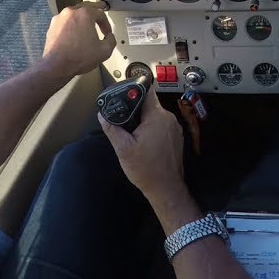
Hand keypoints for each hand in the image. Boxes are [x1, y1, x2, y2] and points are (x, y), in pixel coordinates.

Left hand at [40, 4, 114, 81]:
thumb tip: (109, 38)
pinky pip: (65, 21)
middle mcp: (71, 13)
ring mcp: (59, 19)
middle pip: (86, 7)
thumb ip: (111, 40)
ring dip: (82, 18)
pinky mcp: (52, 26)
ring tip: (87, 25)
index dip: (106, 23)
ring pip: (74, 13)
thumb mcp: (104, 51)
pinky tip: (74, 33)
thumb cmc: (77, 58)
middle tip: (99, 15)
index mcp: (85, 14)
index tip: (107, 32)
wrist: (57, 66)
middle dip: (94, 12)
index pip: (100, 13)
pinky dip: (71, 25)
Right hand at [99, 90, 187, 205]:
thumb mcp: (123, 149)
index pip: (147, 91)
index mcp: (156, 117)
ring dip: (144, 120)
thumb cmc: (146, 170)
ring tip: (133, 134)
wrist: (166, 188)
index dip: (134, 89)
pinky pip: (162, 125)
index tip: (124, 93)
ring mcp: (174, 127)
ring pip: (156, 115)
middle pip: (150, 104)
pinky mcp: (176, 136)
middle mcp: (168, 118)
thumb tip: (102, 116)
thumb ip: (113, 129)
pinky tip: (144, 141)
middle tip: (124, 120)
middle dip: (136, 109)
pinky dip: (152, 128)